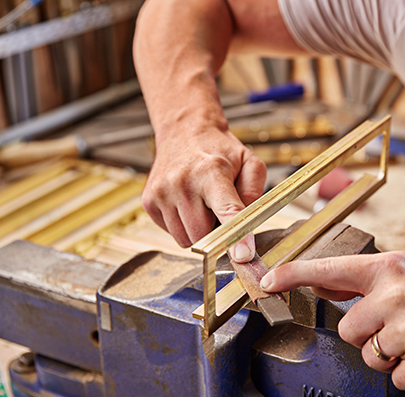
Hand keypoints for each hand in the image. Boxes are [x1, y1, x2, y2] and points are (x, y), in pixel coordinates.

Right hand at [142, 126, 265, 261]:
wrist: (184, 132)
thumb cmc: (219, 151)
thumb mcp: (249, 163)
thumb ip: (255, 193)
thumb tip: (248, 223)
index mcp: (212, 172)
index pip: (226, 210)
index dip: (236, 236)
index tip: (243, 255)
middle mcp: (182, 183)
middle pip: (203, 235)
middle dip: (215, 231)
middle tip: (217, 208)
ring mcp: (162, 193)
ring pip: (185, 239)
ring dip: (197, 230)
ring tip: (201, 203)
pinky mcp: (149, 201)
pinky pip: (172, 233)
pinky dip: (182, 225)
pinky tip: (186, 204)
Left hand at [260, 252, 404, 389]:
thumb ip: (361, 281)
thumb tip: (319, 282)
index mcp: (388, 268)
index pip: (330, 268)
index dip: (293, 274)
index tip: (267, 281)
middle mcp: (396, 293)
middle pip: (347, 328)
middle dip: (367, 335)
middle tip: (399, 328)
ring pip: (367, 355)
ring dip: (386, 356)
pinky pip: (391, 377)